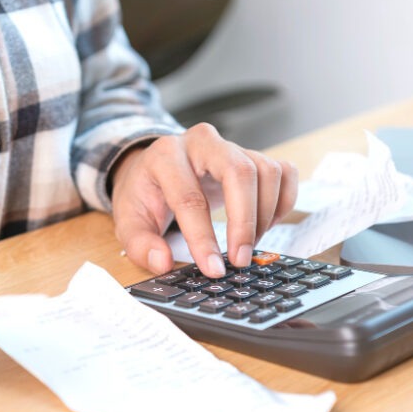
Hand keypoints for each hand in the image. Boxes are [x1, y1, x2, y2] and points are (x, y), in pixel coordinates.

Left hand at [110, 123, 297, 276]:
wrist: (155, 169)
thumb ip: (140, 244)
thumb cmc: (145, 195)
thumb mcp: (128, 221)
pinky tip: (263, 226)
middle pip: (239, 172)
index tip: (213, 269)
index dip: (203, 238)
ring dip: (264, 216)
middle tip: (240, 259)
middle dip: (244, 222)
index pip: (190, 198)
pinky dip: (282, 203)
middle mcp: (201, 142)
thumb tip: (162, 262)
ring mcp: (231, 145)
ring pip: (266, 172)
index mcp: (165, 156)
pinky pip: (284, 172)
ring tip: (246, 245)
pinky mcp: (253, 154)